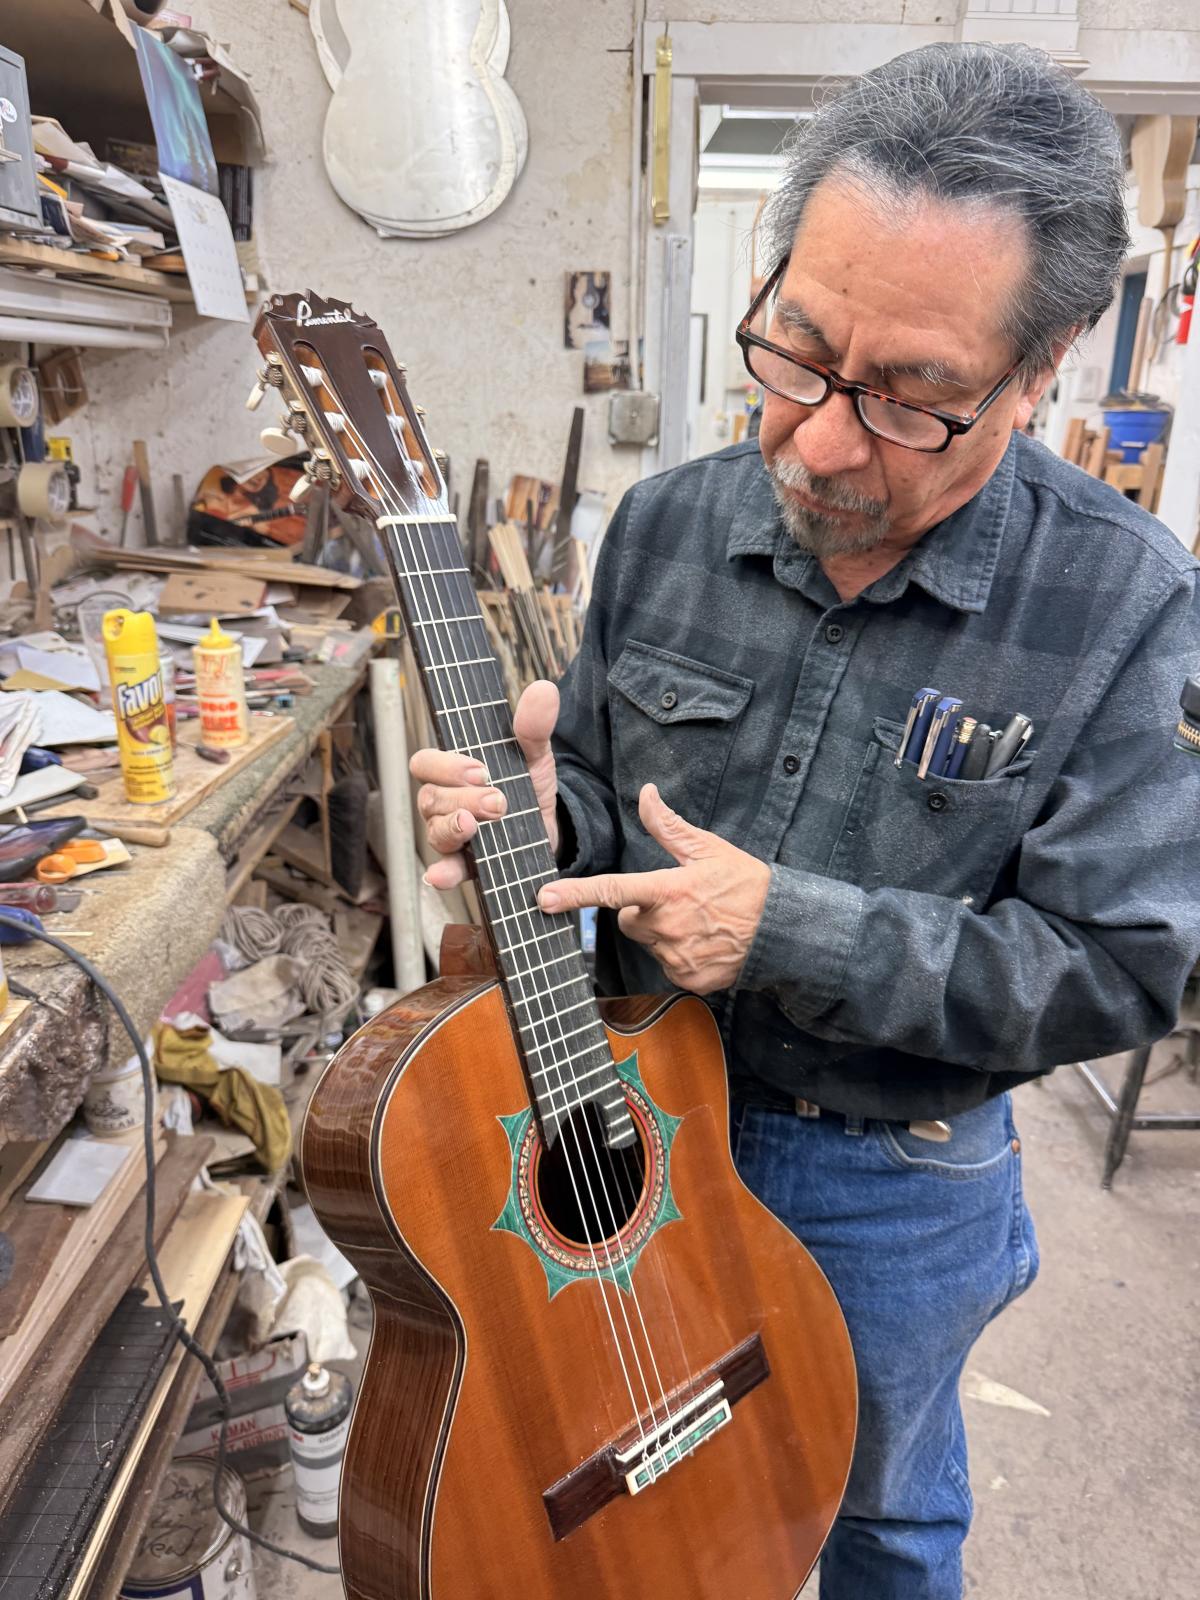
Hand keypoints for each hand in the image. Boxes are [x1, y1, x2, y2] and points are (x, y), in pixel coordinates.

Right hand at [410, 679, 560, 889]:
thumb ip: (533, 726)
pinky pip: (445, 870)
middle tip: (499, 801)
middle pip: (431, 799)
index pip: (425, 763)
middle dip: (463, 799)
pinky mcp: (466, 864)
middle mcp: (444, 802)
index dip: (445, 766)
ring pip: (434, 832)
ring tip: (478, 826)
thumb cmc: (529, 785)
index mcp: (452, 771)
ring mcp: (451, 834)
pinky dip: (442, 874)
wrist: (551, 826)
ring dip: (454, 828)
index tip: (480, 770)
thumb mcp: (534, 754)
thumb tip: (544, 690)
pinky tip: (442, 875)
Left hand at [537, 783, 769, 994]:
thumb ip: (669, 826)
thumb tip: (646, 793)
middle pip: (629, 921)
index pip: (613, 890)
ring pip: (649, 944)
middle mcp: (668, 927)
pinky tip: (705, 943)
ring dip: (663, 934)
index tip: (544, 898)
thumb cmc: (746, 884)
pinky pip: (669, 966)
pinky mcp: (688, 979)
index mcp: (668, 891)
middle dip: (642, 912)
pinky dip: (680, 955)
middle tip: (677, 902)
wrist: (783, 930)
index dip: (576, 894)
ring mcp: (677, 957)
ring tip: (698, 922)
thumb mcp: (708, 848)